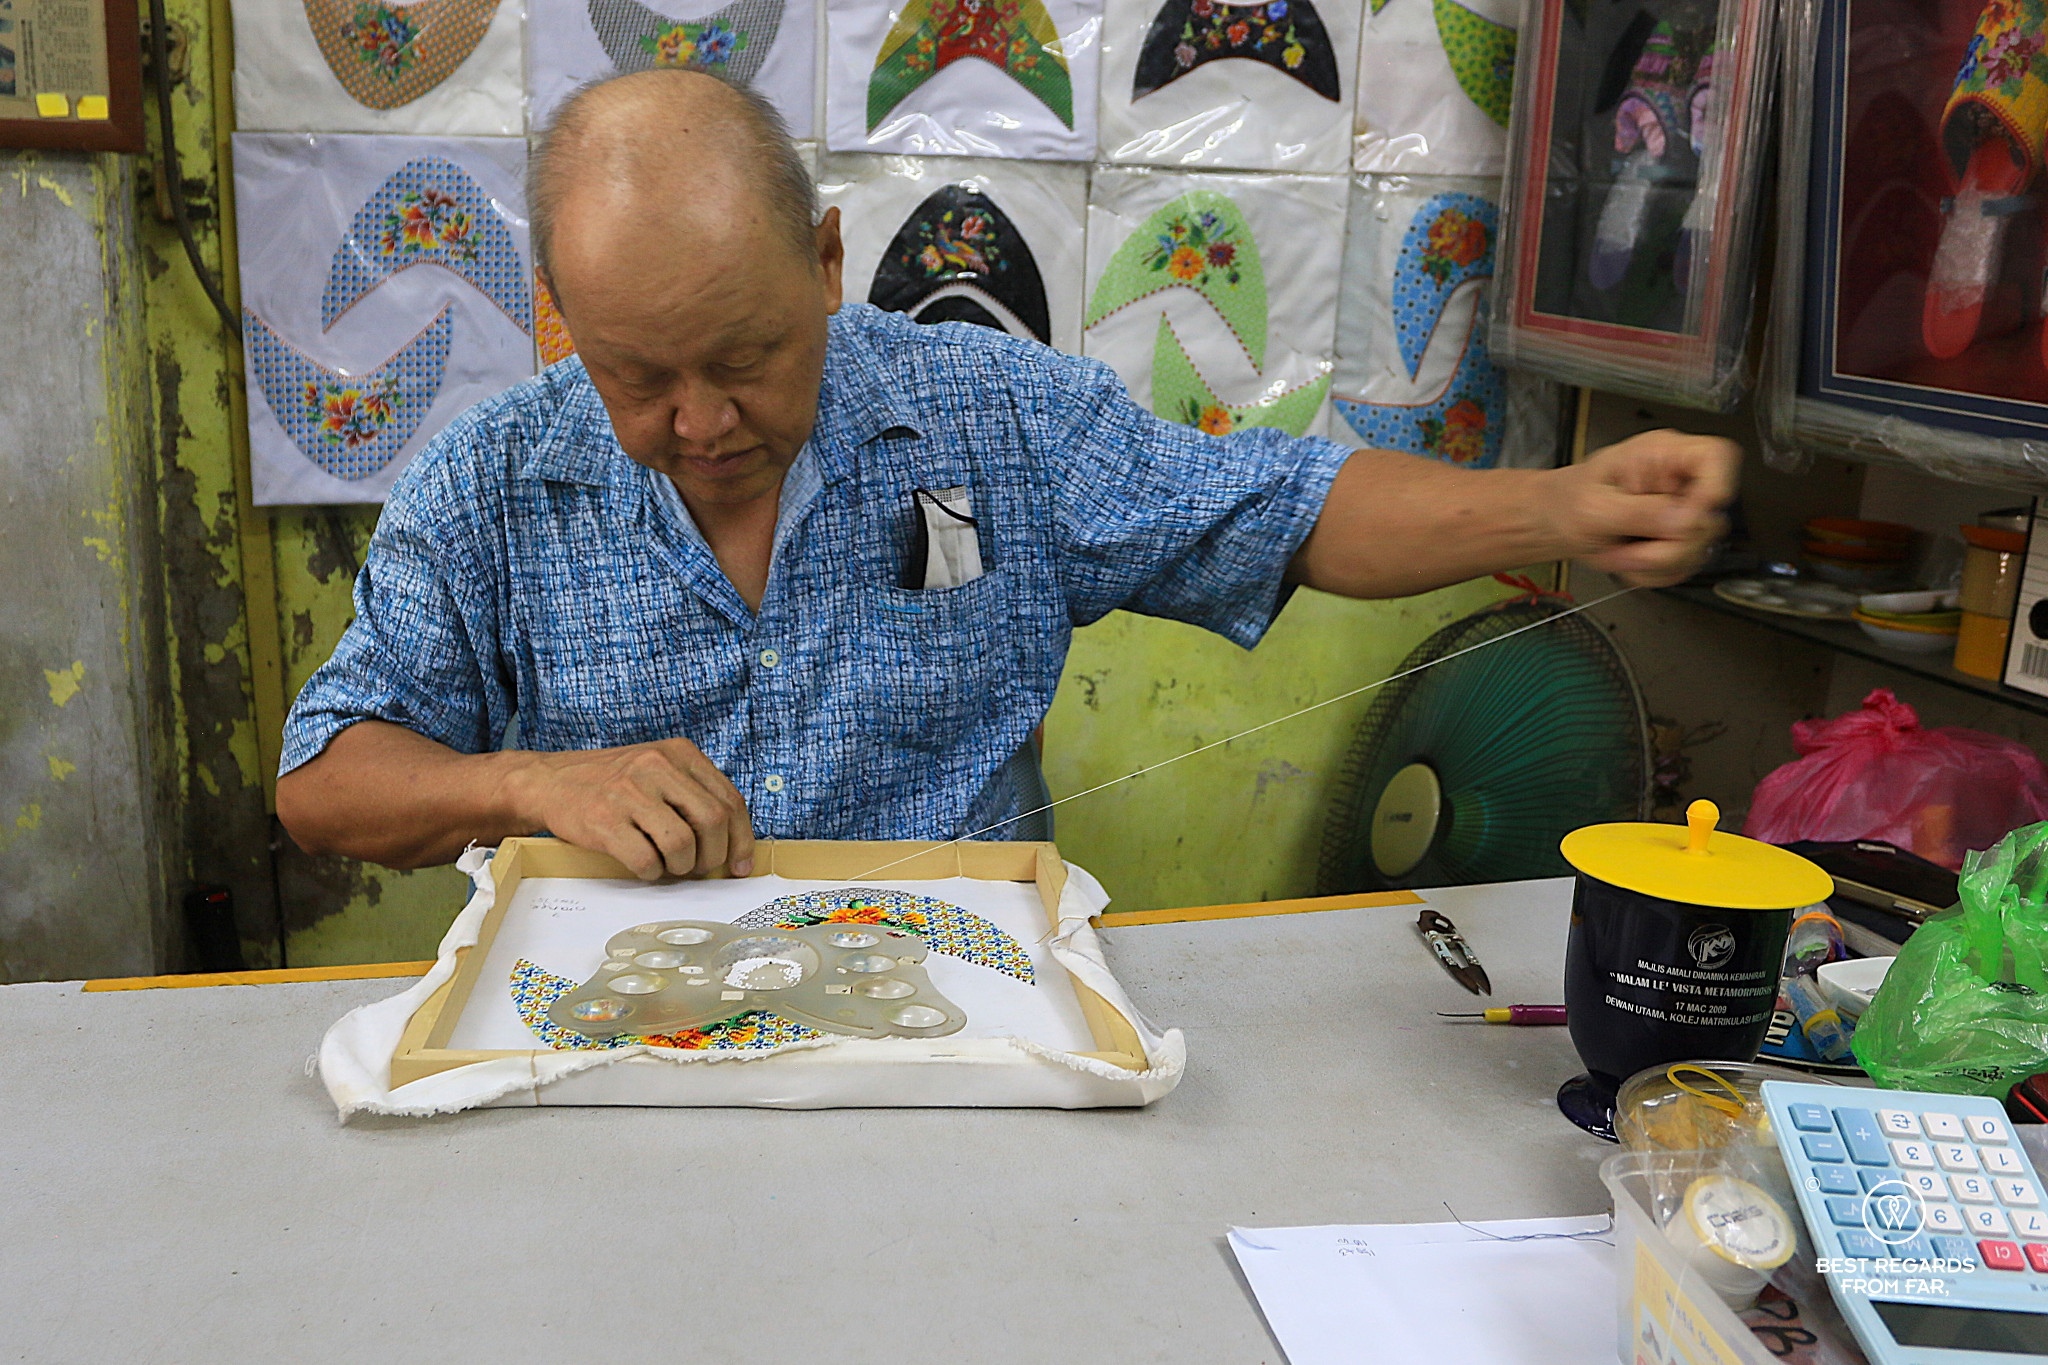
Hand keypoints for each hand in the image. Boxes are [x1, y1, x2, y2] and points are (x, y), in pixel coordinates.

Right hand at [507, 738, 755, 880]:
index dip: (741, 839)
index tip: (740, 863)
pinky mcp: (605, 821)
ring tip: (669, 865)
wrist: (551, 781)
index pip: (730, 800)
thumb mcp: (659, 769)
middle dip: (713, 856)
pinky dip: (651, 872)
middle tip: (699, 868)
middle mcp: (656, 766)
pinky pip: (646, 861)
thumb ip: (694, 795)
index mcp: (679, 753)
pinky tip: (644, 865)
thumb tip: (732, 843)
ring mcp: (629, 792)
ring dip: (681, 867)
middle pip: (713, 822)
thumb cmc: (612, 782)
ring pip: (682, 845)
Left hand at [1544, 429, 1737, 586]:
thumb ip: (1638, 512)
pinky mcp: (1679, 539)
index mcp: (1661, 454)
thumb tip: (1684, 518)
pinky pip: (1684, 566)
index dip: (1714, 488)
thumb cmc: (1569, 501)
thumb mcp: (1593, 507)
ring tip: (1621, 553)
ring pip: (1699, 550)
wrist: (1558, 520)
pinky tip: (1630, 559)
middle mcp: (1679, 480)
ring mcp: (1683, 511)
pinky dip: (1654, 572)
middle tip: (1629, 549)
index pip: (1716, 457)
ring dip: (1656, 563)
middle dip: (1666, 546)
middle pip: (1710, 519)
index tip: (1688, 517)